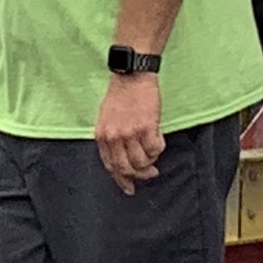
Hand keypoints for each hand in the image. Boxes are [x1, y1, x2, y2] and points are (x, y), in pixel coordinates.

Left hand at [95, 70, 166, 191]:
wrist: (132, 75)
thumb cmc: (121, 95)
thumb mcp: (106, 118)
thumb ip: (111, 138)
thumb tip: (122, 158)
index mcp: (102, 135)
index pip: (110, 166)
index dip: (121, 179)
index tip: (130, 187)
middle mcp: (114, 137)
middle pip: (126, 168)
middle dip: (140, 175)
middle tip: (150, 173)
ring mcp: (130, 133)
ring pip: (142, 161)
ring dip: (151, 160)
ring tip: (154, 151)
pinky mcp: (146, 127)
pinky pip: (155, 149)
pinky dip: (159, 148)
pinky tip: (158, 138)